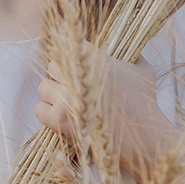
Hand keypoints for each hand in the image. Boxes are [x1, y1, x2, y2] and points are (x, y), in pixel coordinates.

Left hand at [34, 52, 183, 171]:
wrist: (143, 136)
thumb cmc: (145, 102)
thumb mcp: (144, 71)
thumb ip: (134, 54)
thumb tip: (131, 48)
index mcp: (94, 58)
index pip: (66, 47)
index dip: (70, 58)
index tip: (74, 67)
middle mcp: (76, 76)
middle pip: (51, 67)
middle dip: (60, 76)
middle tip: (70, 86)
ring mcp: (66, 98)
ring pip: (43, 88)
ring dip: (52, 94)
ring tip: (66, 102)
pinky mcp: (60, 120)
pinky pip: (39, 110)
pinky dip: (47, 112)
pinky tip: (61, 115)